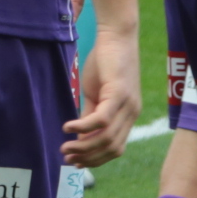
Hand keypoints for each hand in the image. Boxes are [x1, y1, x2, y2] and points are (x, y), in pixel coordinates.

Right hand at [64, 25, 141, 167]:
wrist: (116, 35)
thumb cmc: (105, 62)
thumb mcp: (96, 94)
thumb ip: (90, 115)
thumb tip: (80, 138)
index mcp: (128, 115)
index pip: (115, 148)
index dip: (96, 159)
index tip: (76, 163)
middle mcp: (132, 113)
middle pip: (111, 148)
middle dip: (88, 158)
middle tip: (67, 158)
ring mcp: (127, 105)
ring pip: (106, 137)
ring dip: (83, 146)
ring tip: (64, 147)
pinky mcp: (119, 94)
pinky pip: (101, 120)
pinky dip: (83, 128)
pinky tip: (68, 127)